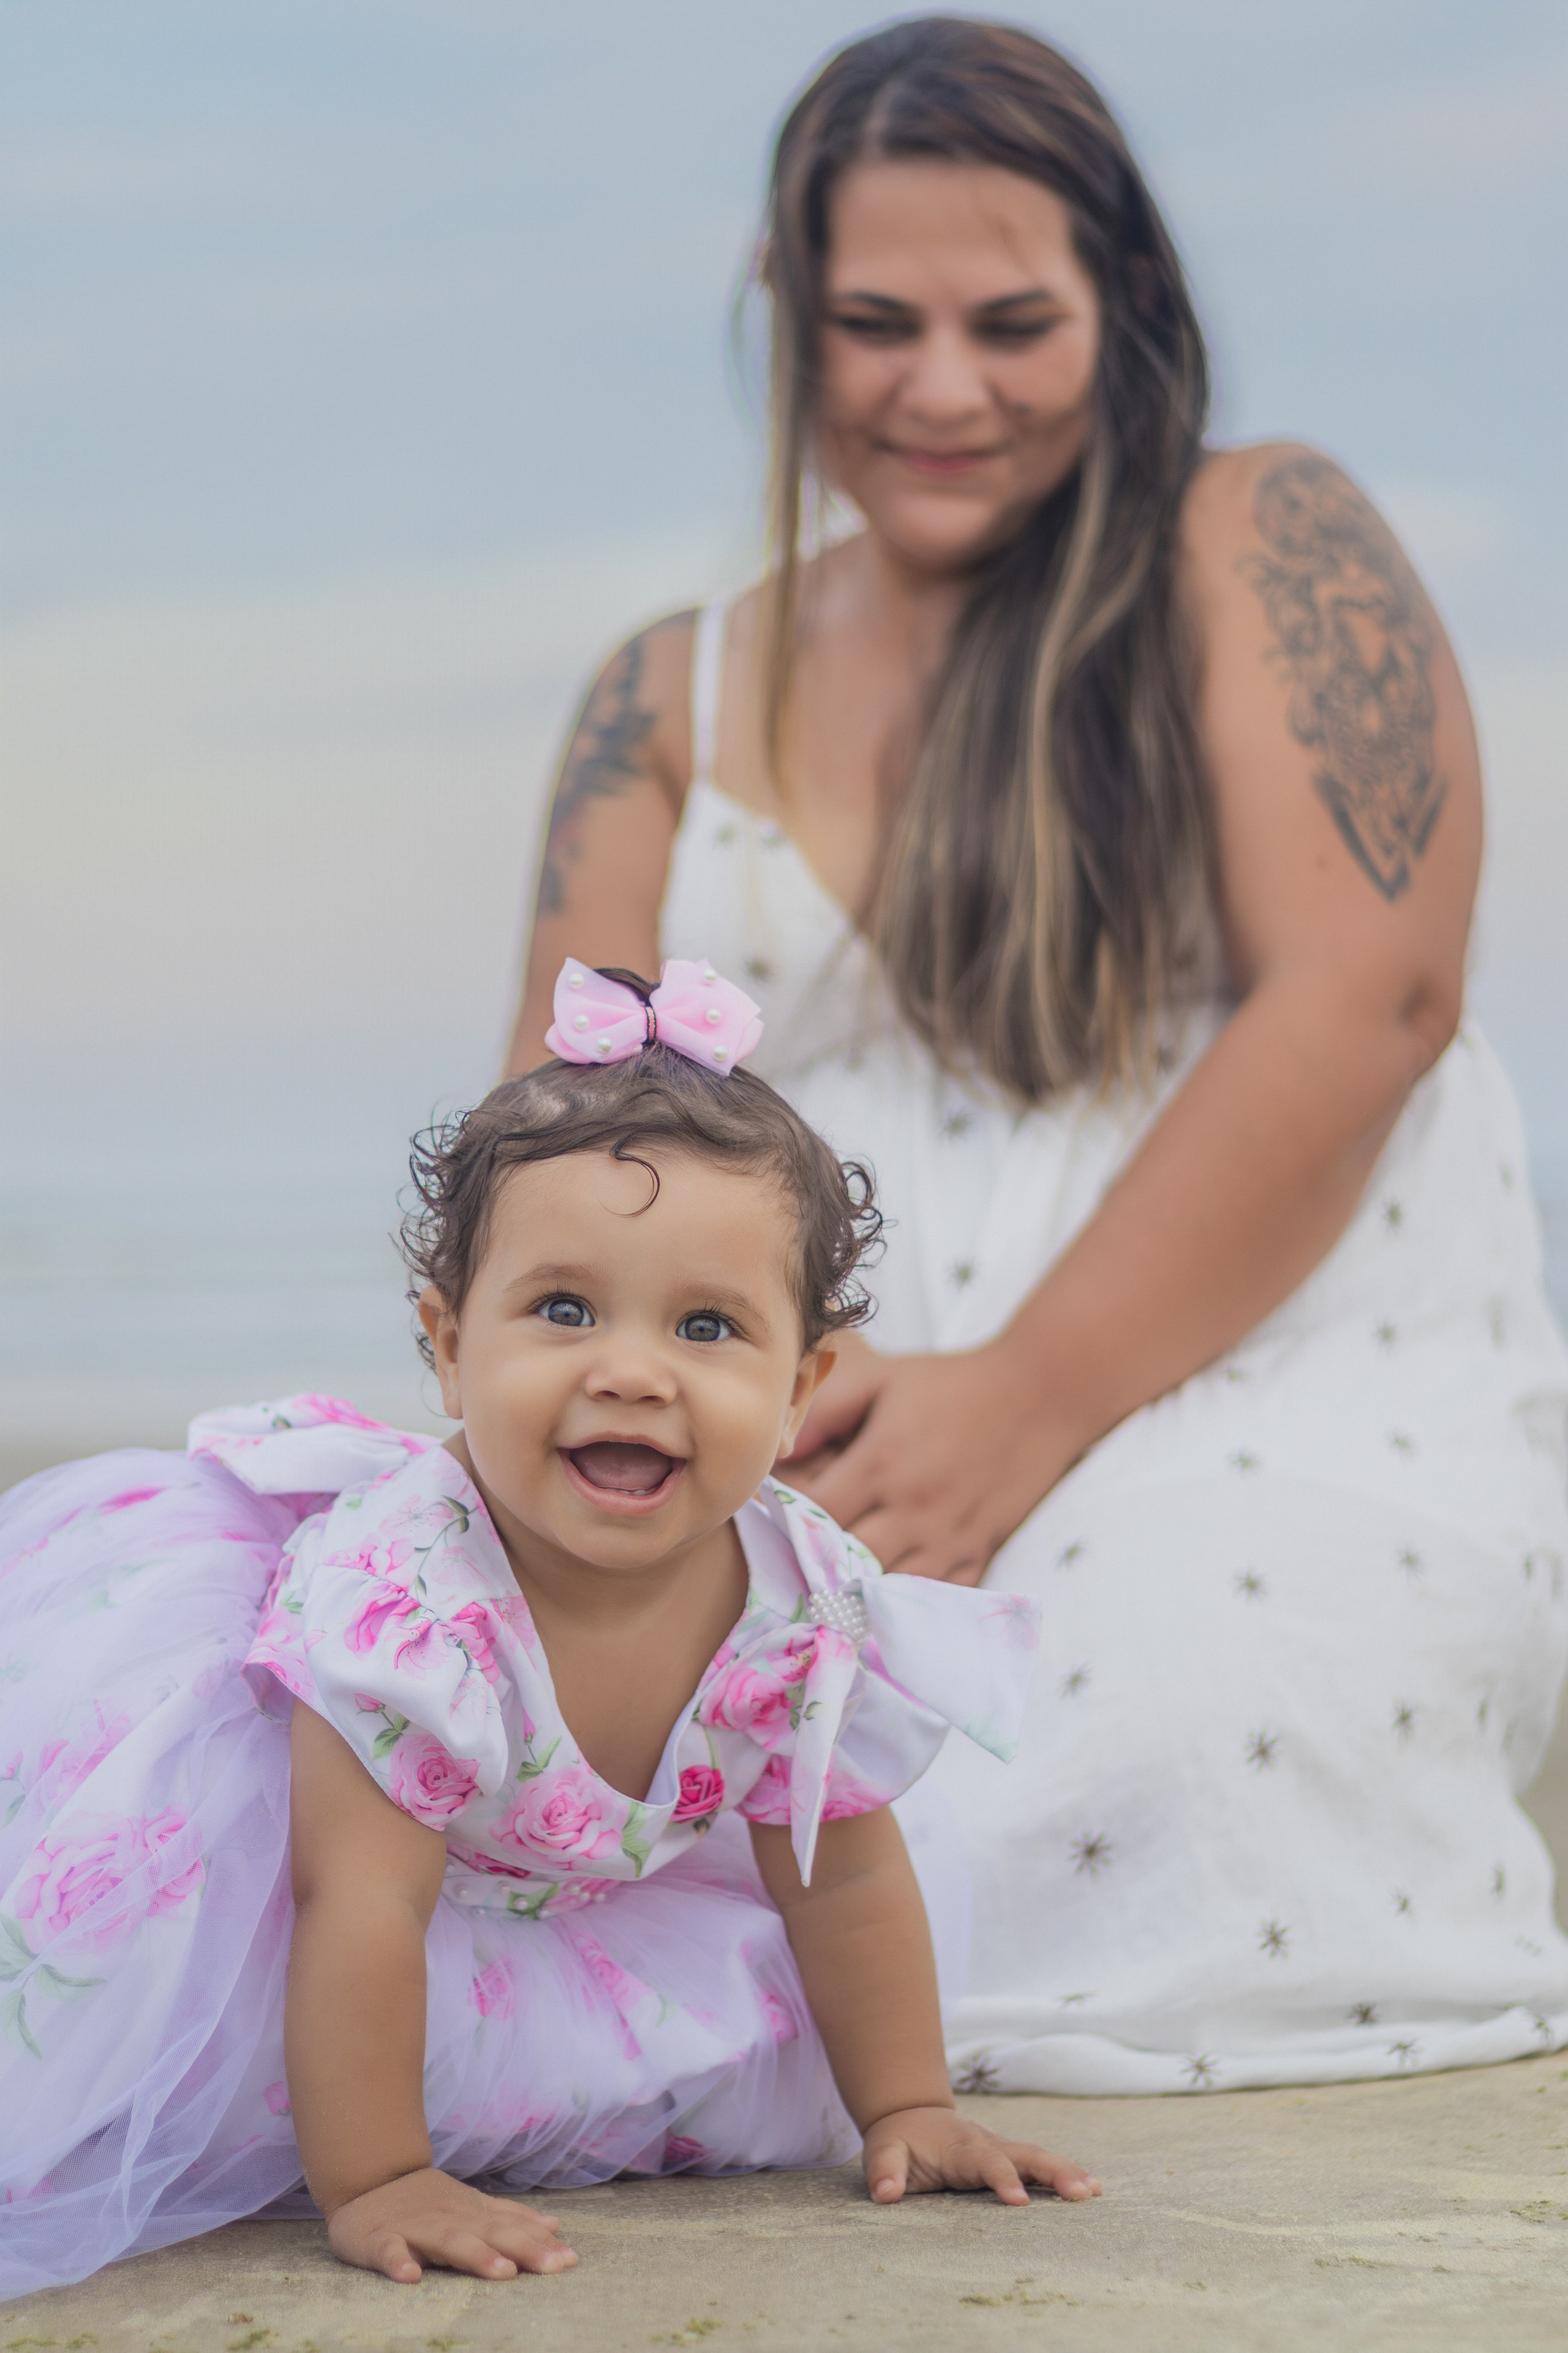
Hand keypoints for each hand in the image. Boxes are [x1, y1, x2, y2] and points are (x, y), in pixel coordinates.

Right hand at [325, 2165, 577, 2283]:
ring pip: (449, 2241)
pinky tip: (410, 2277)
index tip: (572, 2260)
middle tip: (555, 2266)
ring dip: (476, 2255)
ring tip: (503, 2272)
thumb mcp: (472, 2206)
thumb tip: (555, 2225)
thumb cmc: (427, 2202)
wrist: (368, 2178)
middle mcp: (450, 2219)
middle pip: (491, 2233)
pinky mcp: (379, 2239)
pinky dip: (398, 2261)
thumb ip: (510, 2217)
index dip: (542, 2244)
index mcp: (472, 2214)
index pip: (513, 2228)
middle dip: (524, 2248)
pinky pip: (389, 2251)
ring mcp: (415, 2228)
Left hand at [781, 1336, 1079, 1584]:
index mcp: (883, 1464)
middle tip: (787, 1567)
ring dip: (852, 1593)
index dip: (783, 1523)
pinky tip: (879, 1600)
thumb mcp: (881, 1380)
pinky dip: (902, 1606)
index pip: (812, 1517)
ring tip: (826, 1590)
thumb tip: (772, 1452)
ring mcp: (948, 1542)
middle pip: (842, 1567)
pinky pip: (929, 1602)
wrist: (1043, 1396)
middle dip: (812, 1568)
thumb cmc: (952, 1385)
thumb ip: (823, 1412)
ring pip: (883, 1595)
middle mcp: (914, 1512)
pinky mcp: (976, 1558)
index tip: (768, 1523)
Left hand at [863, 2105, 1100, 2205]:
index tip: (1020, 2202)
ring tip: (1095, 2191)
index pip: (987, 2163)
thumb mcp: (882, 2152)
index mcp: (960, 2147)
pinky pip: (1040, 2164)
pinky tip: (1091, 2188)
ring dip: (1067, 2171)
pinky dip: (1065, 2173)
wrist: (911, 2113)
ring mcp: (1002, 2148)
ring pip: (1040, 2156)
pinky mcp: (1009, 2157)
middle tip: (1084, 2193)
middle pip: (1026, 2154)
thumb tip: (886, 2195)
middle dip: (1055, 2172)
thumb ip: (884, 2171)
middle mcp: (988, 2144)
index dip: (1003, 2179)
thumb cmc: (899, 2140)